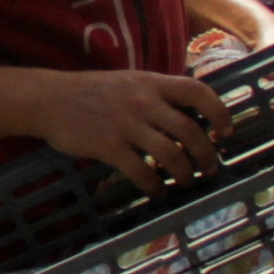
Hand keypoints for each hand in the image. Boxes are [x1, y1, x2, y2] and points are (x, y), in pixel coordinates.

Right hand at [24, 67, 233, 187]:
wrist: (48, 99)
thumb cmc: (90, 92)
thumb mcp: (128, 82)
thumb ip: (156, 95)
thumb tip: (187, 116)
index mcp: (151, 82)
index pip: (198, 91)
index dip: (219, 113)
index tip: (225, 132)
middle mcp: (143, 101)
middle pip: (190, 131)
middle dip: (206, 155)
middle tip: (208, 169)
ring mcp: (126, 124)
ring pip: (171, 155)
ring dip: (184, 174)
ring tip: (185, 182)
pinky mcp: (108, 146)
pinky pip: (141, 172)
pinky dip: (155, 186)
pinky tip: (156, 191)